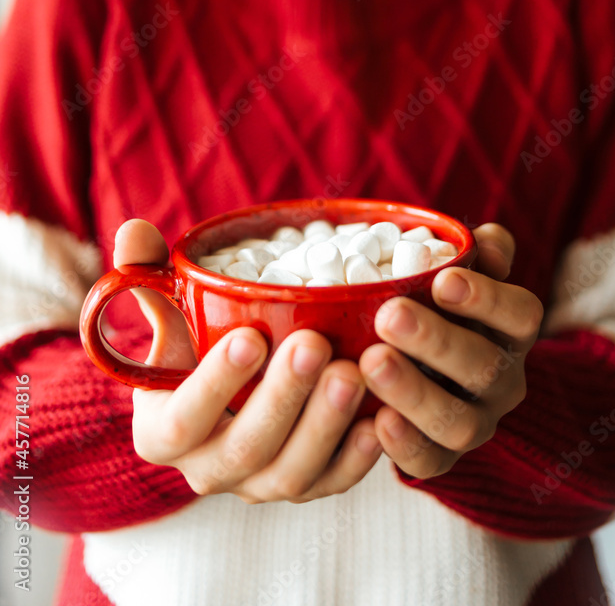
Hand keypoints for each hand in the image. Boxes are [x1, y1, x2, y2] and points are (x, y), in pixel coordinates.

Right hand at [114, 219, 381, 502]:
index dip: (214, 383)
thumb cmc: (196, 342)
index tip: (250, 337)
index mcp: (164, 431)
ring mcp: (258, 484)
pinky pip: (333, 483)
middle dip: (282, 397)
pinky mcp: (305, 486)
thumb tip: (134, 230)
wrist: (229, 388)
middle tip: (314, 344)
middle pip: (244, 449)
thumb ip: (149, 275)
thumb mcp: (171, 311)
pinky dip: (357, 457)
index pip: (182, 420)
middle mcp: (208, 469)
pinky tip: (378, 416)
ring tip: (353, 371)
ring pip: (291, 474)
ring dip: (325, 425)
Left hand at [358, 223, 543, 478]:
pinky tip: (376, 421)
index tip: (443, 281)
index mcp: (511, 331)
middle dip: (437, 341)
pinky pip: (430, 463)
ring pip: (459, 422)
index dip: (487, 299)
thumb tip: (488, 244)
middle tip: (389, 316)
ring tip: (372, 362)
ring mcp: (476, 424)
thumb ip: (479, 250)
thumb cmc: (435, 301)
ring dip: (415, 392)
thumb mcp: (459, 267)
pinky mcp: (442, 459)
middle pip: (486, 368)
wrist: (417, 361)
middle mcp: (503, 381)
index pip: (521, 315)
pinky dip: (405, 446)